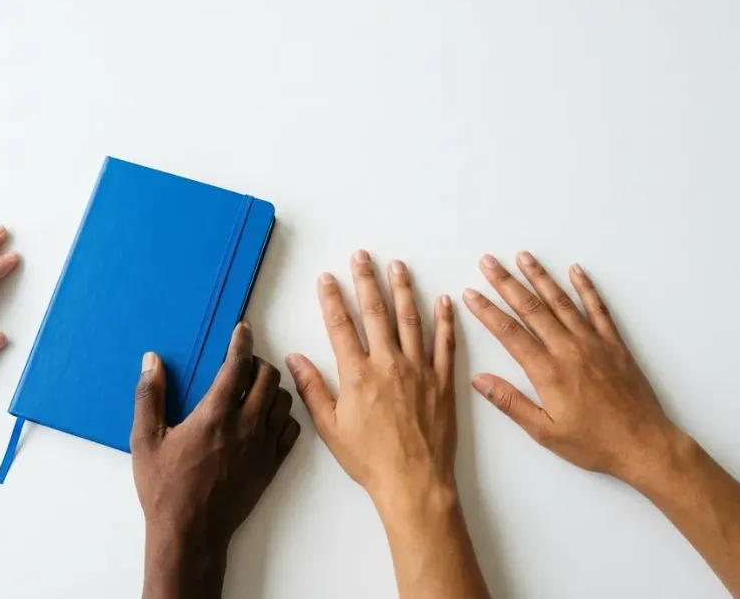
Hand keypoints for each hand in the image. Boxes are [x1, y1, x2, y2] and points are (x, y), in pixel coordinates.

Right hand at [131, 322, 299, 598]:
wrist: (190, 534)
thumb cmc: (164, 489)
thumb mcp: (144, 441)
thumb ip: (149, 397)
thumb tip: (152, 362)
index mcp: (214, 415)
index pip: (237, 365)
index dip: (241, 342)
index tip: (242, 330)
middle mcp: (245, 426)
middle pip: (267, 378)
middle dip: (257, 362)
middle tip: (242, 364)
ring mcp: (262, 447)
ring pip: (283, 401)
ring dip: (271, 388)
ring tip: (254, 389)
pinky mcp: (271, 466)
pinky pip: (290, 430)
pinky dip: (282, 417)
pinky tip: (265, 419)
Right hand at [285, 251, 457, 506]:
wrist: (414, 482)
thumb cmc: (370, 460)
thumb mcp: (330, 427)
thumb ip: (312, 389)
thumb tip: (294, 359)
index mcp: (357, 374)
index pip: (341, 325)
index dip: (332, 298)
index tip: (327, 277)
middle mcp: (388, 364)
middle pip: (376, 313)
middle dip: (367, 281)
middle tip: (362, 257)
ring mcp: (419, 370)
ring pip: (411, 320)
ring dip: (403, 290)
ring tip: (398, 266)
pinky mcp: (443, 382)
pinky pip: (445, 344)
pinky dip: (444, 320)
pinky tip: (443, 301)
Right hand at [462, 252, 681, 483]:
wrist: (644, 444)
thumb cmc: (593, 443)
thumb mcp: (544, 431)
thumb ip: (511, 403)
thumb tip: (479, 380)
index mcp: (548, 371)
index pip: (509, 333)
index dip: (487, 311)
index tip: (470, 293)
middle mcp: (568, 349)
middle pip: (531, 308)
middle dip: (506, 283)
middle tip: (488, 262)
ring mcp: (593, 342)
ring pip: (561, 301)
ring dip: (540, 277)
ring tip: (523, 257)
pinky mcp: (614, 344)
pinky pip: (598, 308)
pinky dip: (586, 287)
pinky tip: (576, 270)